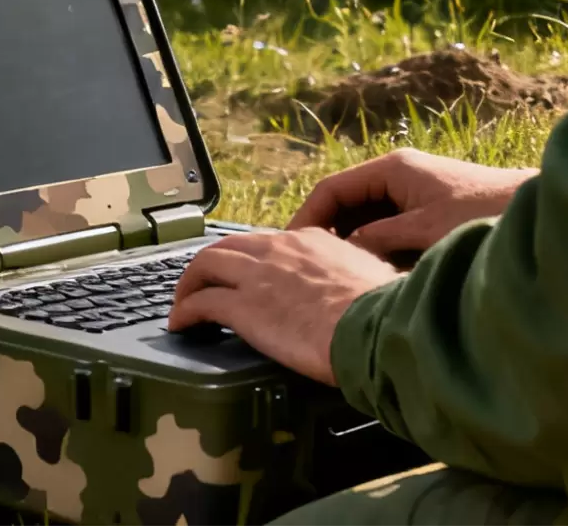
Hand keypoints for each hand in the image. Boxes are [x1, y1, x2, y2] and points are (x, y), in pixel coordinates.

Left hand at [168, 229, 395, 383]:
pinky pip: (200, 303)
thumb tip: (361, 288)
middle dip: (208, 265)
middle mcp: (280, 250)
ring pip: (205, 266)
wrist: (378, 327)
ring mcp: (258, 276)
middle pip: (227, 247)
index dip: (250, 258)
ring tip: (182, 304)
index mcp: (312, 241)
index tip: (245, 275)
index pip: (268, 242)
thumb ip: (358, 277)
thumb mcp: (376, 279)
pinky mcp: (244, 307)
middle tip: (200, 285)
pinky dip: (184, 313)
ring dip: (188, 285)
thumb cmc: (387, 312)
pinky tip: (180, 325)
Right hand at [286, 148, 535, 257]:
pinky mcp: (432, 213)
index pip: (331, 190)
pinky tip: (375, 275)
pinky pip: (390, 230)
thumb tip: (342, 252)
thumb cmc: (487, 214)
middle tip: (307, 270)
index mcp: (392, 169)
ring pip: (368, 220)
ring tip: (337, 277)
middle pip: (346, 205)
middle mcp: (400, 176)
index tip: (288, 250)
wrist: (541, 213)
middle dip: (326, 236)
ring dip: (353, 246)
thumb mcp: (425, 231)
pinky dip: (378, 250)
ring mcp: (416, 195)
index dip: (306, 219)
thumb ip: (379, 239)